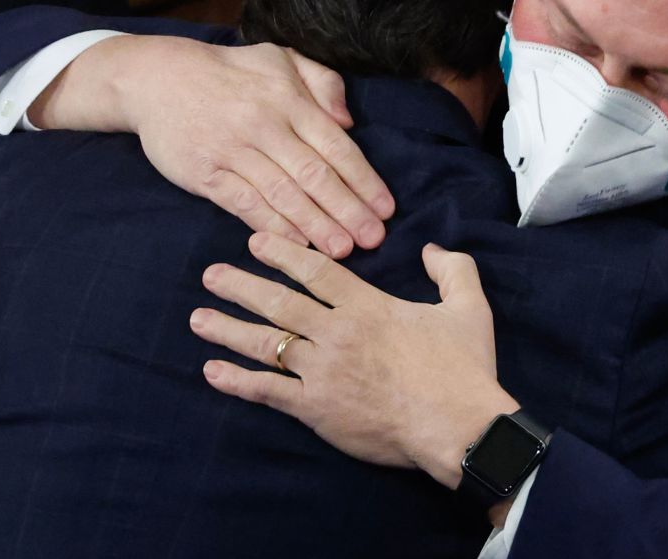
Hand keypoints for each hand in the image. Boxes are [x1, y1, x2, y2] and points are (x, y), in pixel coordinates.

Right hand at [29, 35, 394, 256]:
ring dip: (316, 226)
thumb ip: (322, 82)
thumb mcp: (280, 58)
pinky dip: (271, 226)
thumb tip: (348, 121)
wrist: (156, 78)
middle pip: (314, 175)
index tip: (386, 208)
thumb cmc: (230, 72)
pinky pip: (244, 204)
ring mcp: (233, 150)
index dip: (363, 180)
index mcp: (288, 98)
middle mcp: (264, 125)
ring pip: (282, 194)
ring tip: (342, 251)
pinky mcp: (205, 173)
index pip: (335, 146)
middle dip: (348, 211)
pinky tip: (295, 245)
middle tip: (375, 240)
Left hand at [190, 234, 517, 487]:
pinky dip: (238, 382)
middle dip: (241, 286)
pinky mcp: (317, 410)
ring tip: (197, 318)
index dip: (283, 253)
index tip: (255, 241)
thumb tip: (431, 248)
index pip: (316, 271)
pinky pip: (268, 392)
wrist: (457, 426)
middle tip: (210, 275)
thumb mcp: (469, 307)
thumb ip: (453, 269)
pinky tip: (212, 372)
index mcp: (368, 306)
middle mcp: (337, 333)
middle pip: (279, 302)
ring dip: (228, 329)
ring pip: (266, 343)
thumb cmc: (463, 368)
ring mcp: (323, 372)